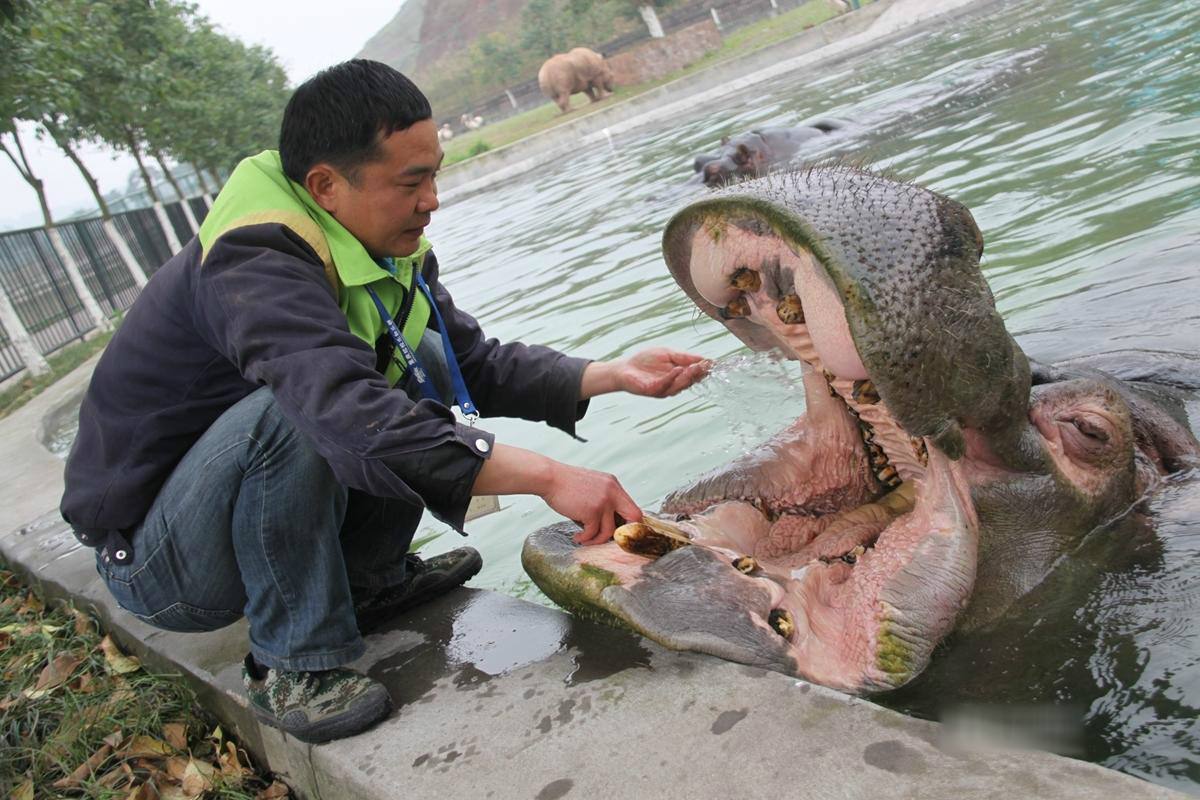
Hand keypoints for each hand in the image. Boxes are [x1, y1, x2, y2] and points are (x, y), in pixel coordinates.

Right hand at [471, 444, 642, 545]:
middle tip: (613, 541)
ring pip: (610, 531)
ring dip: (597, 540)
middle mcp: (612, 492)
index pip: (633, 507)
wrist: (549, 478)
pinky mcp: (591, 511)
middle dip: (626, 532)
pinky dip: (585, 539)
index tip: (620, 532)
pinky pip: (593, 533)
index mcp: (613, 485)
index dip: (630, 523)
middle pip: (633, 517)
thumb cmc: (565, 484)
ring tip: (585, 540)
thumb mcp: (591, 486)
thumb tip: (609, 523)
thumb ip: (603, 499)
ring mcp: (603, 502)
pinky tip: (577, 538)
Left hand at [581, 348, 709, 398]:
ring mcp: (664, 390)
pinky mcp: (652, 391)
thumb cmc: (645, 361)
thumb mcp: (668, 354)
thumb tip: (704, 359)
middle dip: (699, 373)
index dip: (704, 369)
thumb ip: (684, 357)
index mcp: (679, 376)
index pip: (695, 373)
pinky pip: (664, 385)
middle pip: (690, 380)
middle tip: (706, 365)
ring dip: (688, 376)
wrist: (624, 369)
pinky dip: (672, 377)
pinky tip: (677, 369)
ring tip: (694, 367)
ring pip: (679, 385)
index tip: (714, 363)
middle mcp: (674, 385)